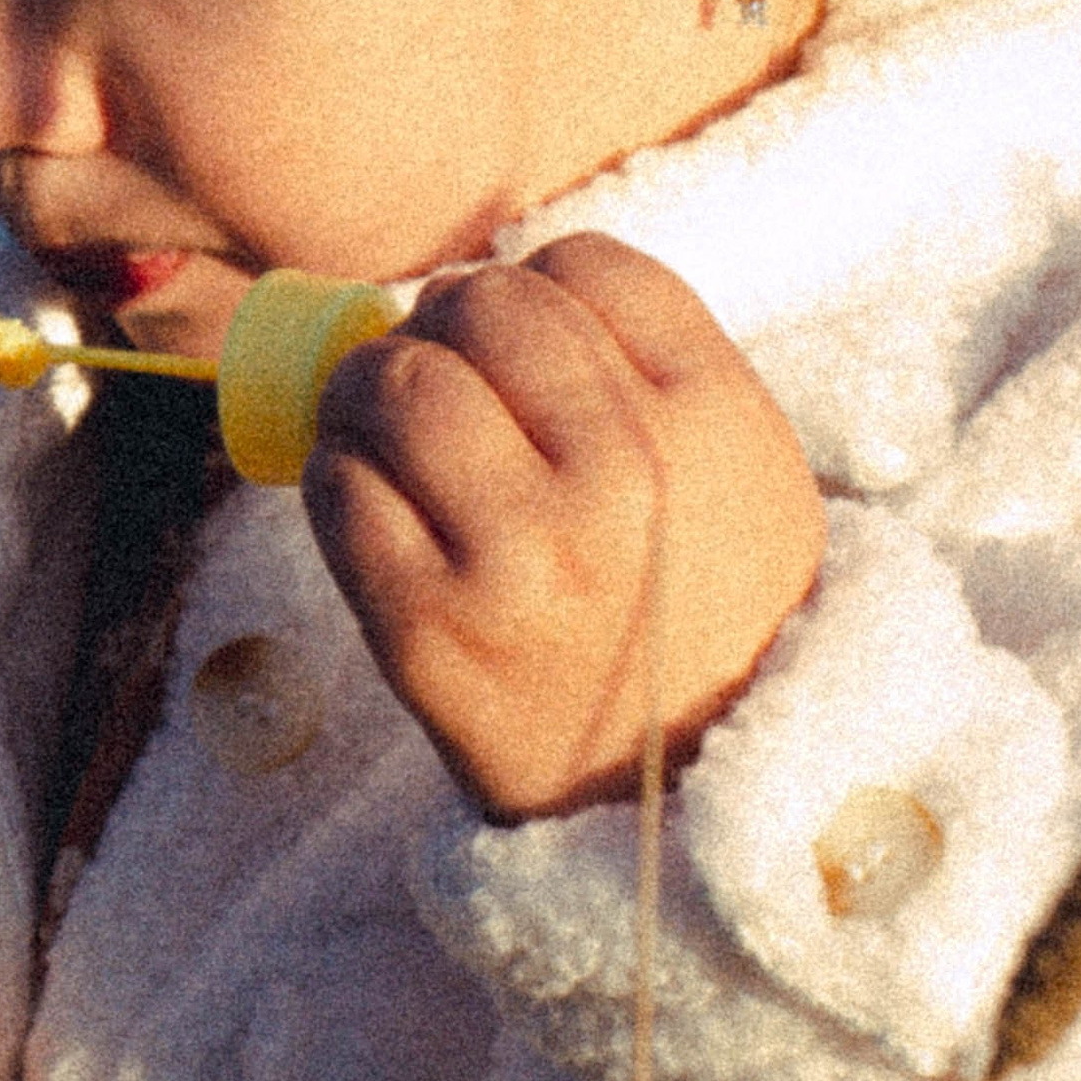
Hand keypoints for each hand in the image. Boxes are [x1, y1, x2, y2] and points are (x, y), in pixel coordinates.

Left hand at [301, 233, 825, 821]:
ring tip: (380, 421)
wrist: (684, 814)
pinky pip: (340, 490)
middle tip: (435, 367)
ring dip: (367, 386)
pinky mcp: (429, 628)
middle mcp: (624, 475)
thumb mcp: (743, 476)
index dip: (534, 284)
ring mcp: (522, 553)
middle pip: (482, 305)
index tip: (520, 333)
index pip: (586, 266)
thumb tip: (490, 282)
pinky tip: (369, 499)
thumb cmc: (702, 620)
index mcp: (714, 421)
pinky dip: (336, 476)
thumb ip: (652, 367)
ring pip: (395, 382)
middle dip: (441, 324)